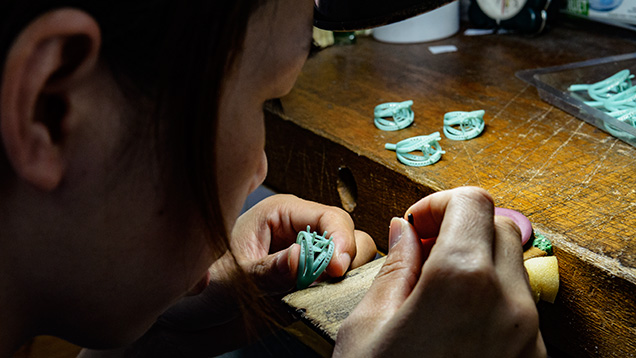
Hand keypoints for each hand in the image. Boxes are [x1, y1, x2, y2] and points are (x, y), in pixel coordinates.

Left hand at [149, 194, 375, 354]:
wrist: (197, 319)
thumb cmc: (208, 289)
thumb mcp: (234, 279)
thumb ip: (268, 270)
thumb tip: (301, 257)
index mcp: (281, 213)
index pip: (329, 217)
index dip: (340, 240)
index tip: (337, 267)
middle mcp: (299, 230)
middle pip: (348, 233)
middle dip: (347, 257)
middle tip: (332, 281)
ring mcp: (308, 255)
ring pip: (351, 256)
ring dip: (348, 274)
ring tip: (325, 291)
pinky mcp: (312, 279)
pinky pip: (341, 281)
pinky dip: (342, 290)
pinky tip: (324, 299)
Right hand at [334, 187, 545, 357]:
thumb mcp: (369, 325)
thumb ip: (395, 266)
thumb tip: (405, 229)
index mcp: (461, 280)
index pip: (472, 202)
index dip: (439, 203)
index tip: (417, 224)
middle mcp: (508, 302)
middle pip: (499, 228)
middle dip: (461, 228)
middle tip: (424, 254)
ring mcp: (528, 335)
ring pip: (513, 267)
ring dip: (478, 263)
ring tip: (437, 292)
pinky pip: (519, 308)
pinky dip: (492, 298)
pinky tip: (456, 325)